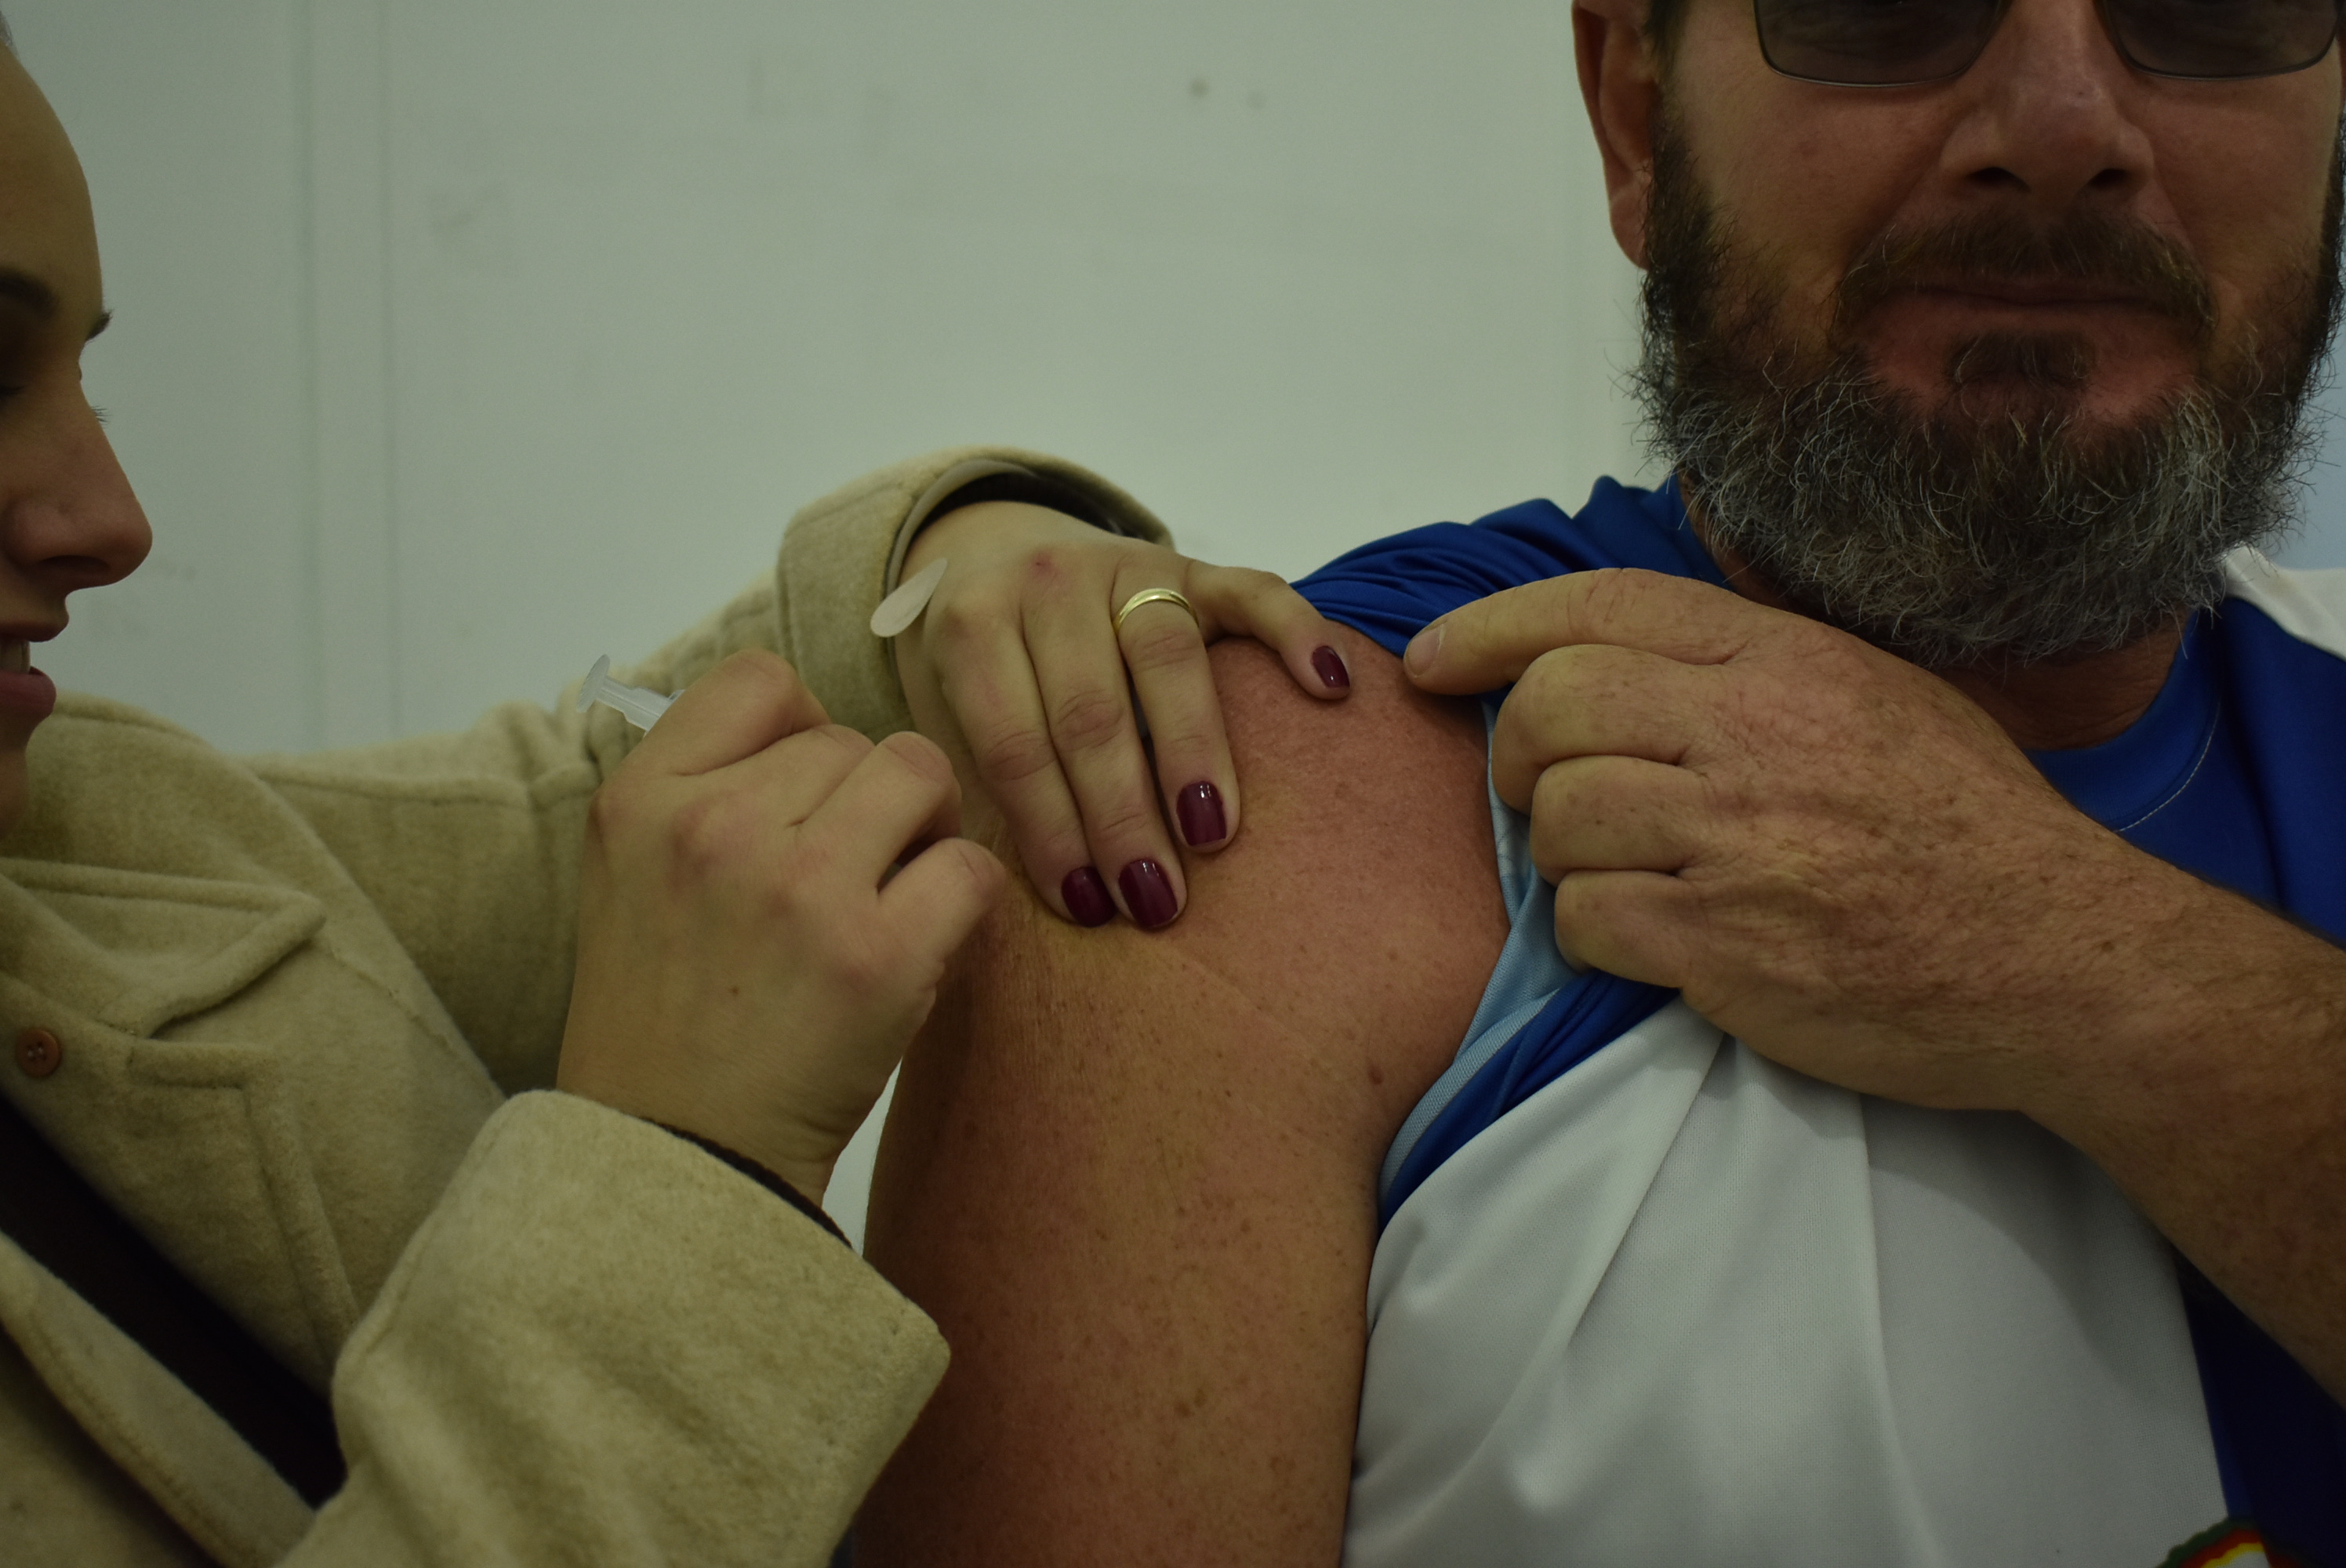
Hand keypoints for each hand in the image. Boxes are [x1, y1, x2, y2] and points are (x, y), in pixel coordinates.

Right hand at [556, 650, 1003, 1200]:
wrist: (676, 1164)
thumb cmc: (668, 1024)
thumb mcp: (636, 881)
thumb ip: (706, 790)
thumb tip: (821, 730)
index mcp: (642, 801)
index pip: (760, 681)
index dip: (805, 726)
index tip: (805, 791)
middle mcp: (714, 829)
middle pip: (853, 739)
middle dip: (868, 801)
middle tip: (849, 878)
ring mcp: (798, 888)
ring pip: (921, 777)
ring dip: (925, 831)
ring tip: (891, 896)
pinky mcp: (876, 956)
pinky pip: (968, 868)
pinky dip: (961, 901)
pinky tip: (917, 946)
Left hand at [897, 500, 1352, 929]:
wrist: (997, 556)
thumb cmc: (986, 668)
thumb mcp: (953, 711)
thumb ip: (987, 776)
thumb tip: (1058, 891)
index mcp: (972, 626)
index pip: (1014, 743)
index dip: (1050, 830)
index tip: (1088, 904)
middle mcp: (1047, 582)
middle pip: (1090, 710)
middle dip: (1124, 816)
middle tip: (1156, 898)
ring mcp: (1127, 565)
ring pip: (1165, 657)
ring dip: (1194, 754)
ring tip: (1213, 836)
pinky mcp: (1193, 561)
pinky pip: (1253, 591)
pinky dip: (1295, 635)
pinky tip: (1327, 689)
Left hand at [1403, 568, 2193, 1111]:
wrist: (2059, 960)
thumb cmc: (1966, 828)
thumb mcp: (1876, 696)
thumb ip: (1750, 668)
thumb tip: (1612, 661)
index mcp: (1788, 661)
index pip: (1598, 606)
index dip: (1491, 626)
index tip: (1434, 661)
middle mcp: (1756, 736)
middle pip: (1551, 708)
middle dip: (1517, 753)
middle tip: (1544, 791)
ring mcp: (1738, 843)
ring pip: (1558, 820)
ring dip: (1561, 852)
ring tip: (1623, 869)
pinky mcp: (1725, 946)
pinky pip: (1587, 920)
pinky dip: (1592, 932)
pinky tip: (1648, 936)